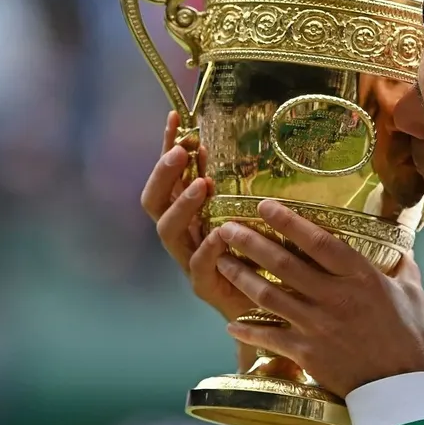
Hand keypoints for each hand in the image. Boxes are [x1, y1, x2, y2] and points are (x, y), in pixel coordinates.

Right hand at [141, 111, 251, 321]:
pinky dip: (209, 248)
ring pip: (168, 232)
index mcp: (189, 214)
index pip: (169, 176)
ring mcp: (189, 261)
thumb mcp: (248, 211)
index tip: (174, 117)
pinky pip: (198, 266)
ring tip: (202, 184)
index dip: (167, 147)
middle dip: (163, 174)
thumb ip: (233, 185)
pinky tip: (221, 233)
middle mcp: (182, 236)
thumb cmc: (259, 254)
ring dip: (182, 205)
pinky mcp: (206, 286)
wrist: (269, 307)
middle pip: (154, 202)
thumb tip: (225, 144)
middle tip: (181, 151)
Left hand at [213, 200, 423, 397]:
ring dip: (241, 277)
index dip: (289, 221)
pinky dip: (248, 329)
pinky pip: (270, 337)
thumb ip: (403, 267)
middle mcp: (334, 297)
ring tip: (221, 262)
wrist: (400, 389)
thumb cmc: (411, 338)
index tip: (265, 205)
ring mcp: (317, 325)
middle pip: (283, 263)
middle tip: (228, 228)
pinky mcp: (307, 353)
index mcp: (361, 277)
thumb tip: (402, 248)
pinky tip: (231, 322)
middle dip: (251, 242)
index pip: (318, 241)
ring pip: (269, 295)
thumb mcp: (414, 294)